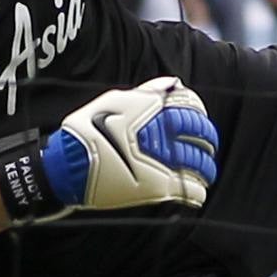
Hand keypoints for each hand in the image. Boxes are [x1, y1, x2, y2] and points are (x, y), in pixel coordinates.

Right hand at [18, 78, 219, 216]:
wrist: (69, 164)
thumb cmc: (89, 129)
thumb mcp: (116, 99)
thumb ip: (149, 92)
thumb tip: (174, 84)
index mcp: (156, 110)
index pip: (192, 107)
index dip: (200, 114)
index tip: (200, 121)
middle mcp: (164, 134)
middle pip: (202, 136)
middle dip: (208, 141)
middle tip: (208, 147)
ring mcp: (163, 162)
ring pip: (201, 165)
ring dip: (206, 168)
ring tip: (205, 172)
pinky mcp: (159, 188)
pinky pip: (191, 192)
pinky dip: (197, 192)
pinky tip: (197, 192)